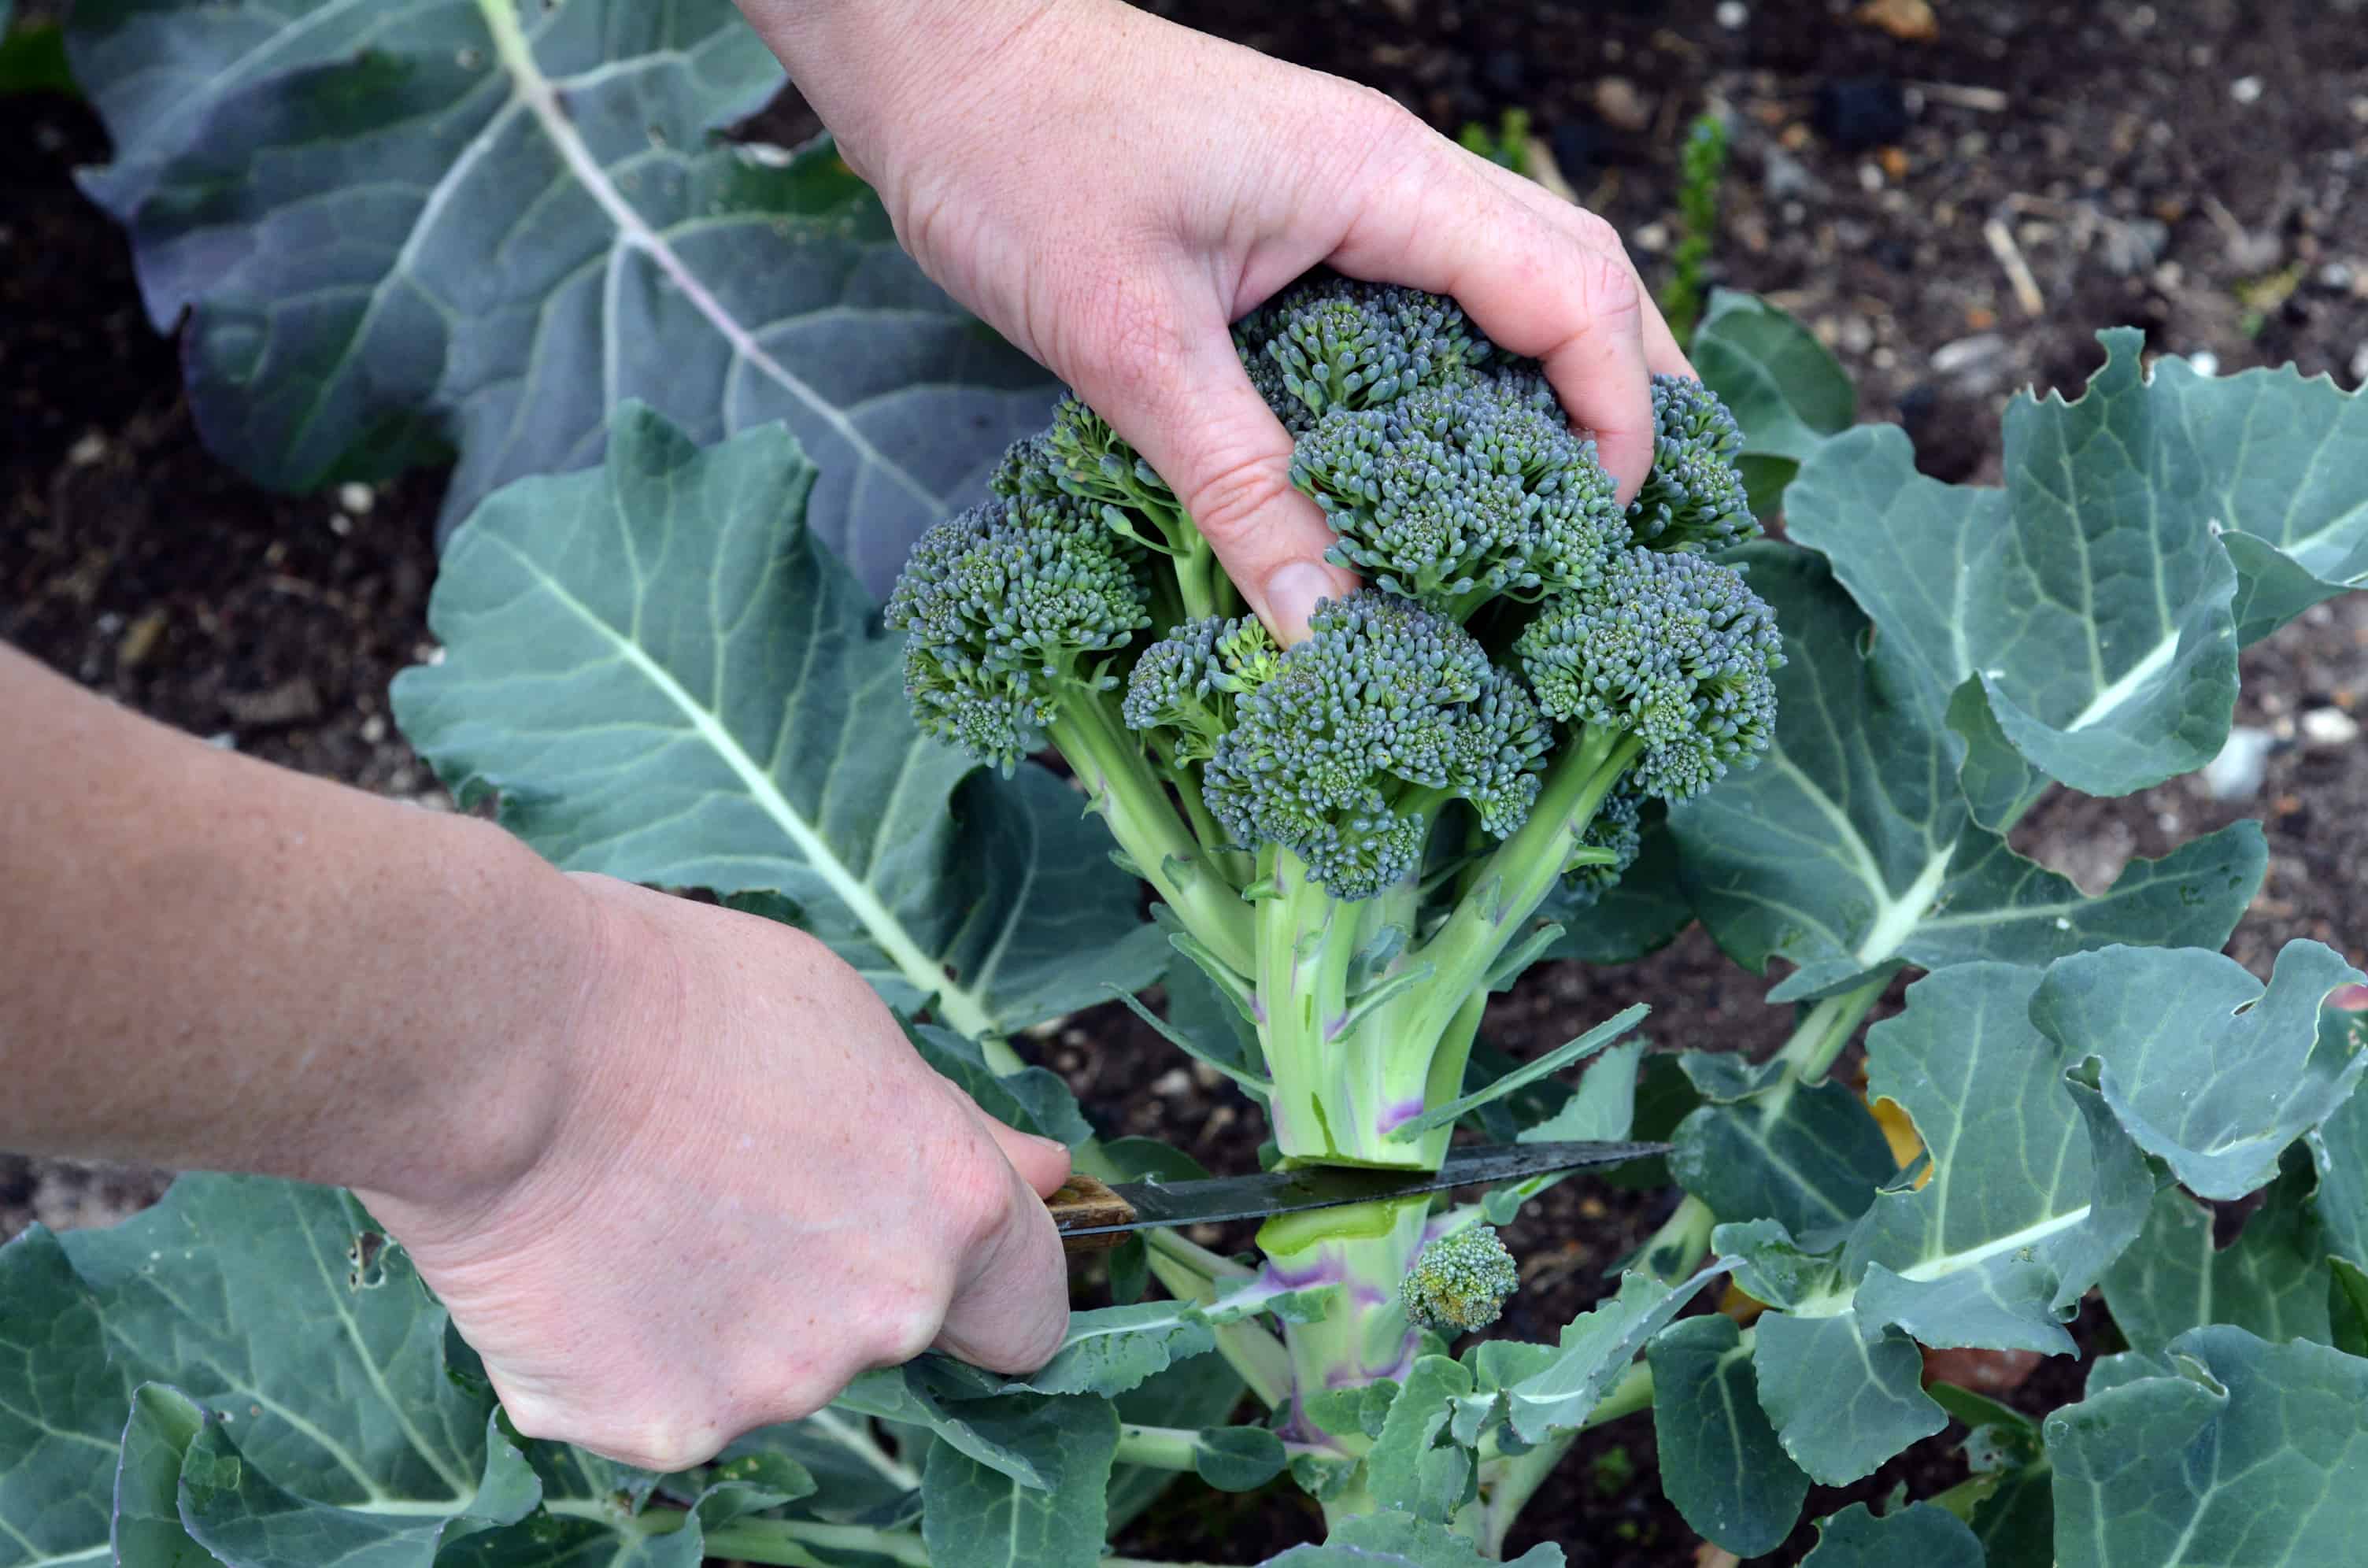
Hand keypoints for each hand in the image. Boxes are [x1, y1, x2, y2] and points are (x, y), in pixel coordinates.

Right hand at [358, 876, 1072, 1472]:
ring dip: (724, 1318)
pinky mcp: (655, 1428)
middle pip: (886, 1333)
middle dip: (832, 1282)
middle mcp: (884, 1315)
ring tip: (640, 1209)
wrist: (505, 1041)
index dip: (990, 1287)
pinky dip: (624, 1355)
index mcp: (952, 1208)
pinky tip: (581, 1265)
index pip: (1030, 1313)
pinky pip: (657, 1403)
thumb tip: (1048, 1173)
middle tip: (733, 1187)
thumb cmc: (676, 998)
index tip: (941, 1263)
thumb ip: (954, 1130)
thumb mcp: (852, 1026)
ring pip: (766, 1373)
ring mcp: (770, 1387)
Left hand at [745, 0, 1692, 638]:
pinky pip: (1437, 289)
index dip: (1615, 422)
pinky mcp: (1307, 216)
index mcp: (1384, 182)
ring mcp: (1356, 189)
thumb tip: (1325, 630)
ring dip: (1569, 379)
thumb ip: (1238, 484)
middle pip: (1585, 275)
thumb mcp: (1127, 340)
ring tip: (1581, 507)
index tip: (1599, 540)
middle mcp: (1397, 175)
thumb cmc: (1016, 155)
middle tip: (1639, 530)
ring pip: (1522, 275)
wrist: (939, 49)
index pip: (1571, 298)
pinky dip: (1478, 367)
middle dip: (1635, 398)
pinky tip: (1452, 455)